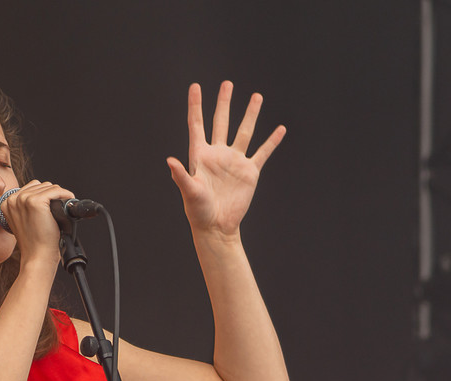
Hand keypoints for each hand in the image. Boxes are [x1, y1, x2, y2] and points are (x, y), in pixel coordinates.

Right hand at [0, 179, 73, 265]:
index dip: (44, 195)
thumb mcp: (24, 222)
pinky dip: (65, 195)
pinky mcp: (35, 201)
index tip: (52, 204)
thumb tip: (44, 196)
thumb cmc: (33, 243)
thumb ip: (26, 208)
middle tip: (58, 208)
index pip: (30, 188)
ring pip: (48, 187)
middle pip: (40, 186)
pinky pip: (55, 190)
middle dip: (52, 195)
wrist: (37, 256)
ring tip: (61, 208)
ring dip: (58, 195)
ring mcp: (23, 199)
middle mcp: (13, 199)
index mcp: (7, 203)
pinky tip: (68, 202)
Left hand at [167, 81, 284, 238]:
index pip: (197, 124)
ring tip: (256, 96)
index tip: (195, 86)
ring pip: (244, 132)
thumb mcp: (189, 192)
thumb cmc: (198, 211)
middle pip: (221, 122)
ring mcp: (234, 161)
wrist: (217, 227)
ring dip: (250, 114)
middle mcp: (218, 154)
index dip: (196, 105)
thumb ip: (181, 175)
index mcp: (200, 155)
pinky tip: (280, 129)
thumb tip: (170, 161)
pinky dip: (271, 141)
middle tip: (227, 83)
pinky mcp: (249, 172)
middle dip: (224, 102)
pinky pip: (263, 153)